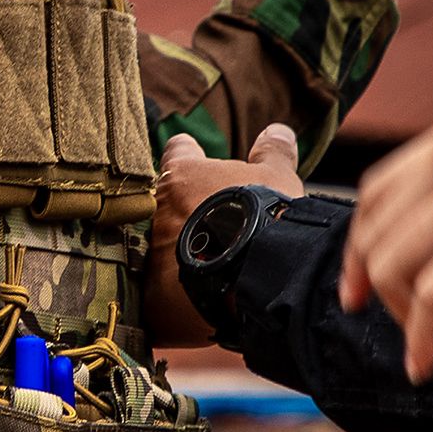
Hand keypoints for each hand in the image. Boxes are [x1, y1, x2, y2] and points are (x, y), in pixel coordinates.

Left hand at [144, 124, 304, 346]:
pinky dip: (183, 295)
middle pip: (169, 206)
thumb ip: (273, 154)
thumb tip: (278, 131)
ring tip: (216, 267)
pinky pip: (167, 294)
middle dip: (187, 213)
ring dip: (185, 254)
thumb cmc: (267, 217)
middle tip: (216, 225)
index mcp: (184, 176)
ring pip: (165, 250)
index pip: (178, 152)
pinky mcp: (156, 300)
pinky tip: (207, 299)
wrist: (260, 278)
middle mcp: (159, 212)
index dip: (189, 153)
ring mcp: (153, 257)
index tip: (194, 153)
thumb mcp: (278, 179)